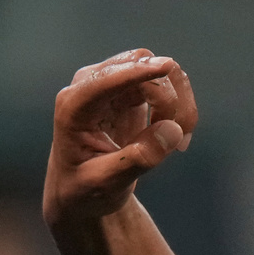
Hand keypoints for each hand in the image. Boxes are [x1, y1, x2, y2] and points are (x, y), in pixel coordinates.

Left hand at [42, 49, 197, 225]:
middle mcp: (90, 85)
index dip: (134, 72)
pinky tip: (178, 137)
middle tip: (180, 142)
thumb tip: (172, 129)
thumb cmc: (84, 188)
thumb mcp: (106, 183)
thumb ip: (136, 159)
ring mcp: (113, 82)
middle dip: (168, 98)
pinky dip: (180, 107)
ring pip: (160, 71)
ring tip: (179, 145)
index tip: (166, 68)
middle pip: (139, 65)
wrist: (82, 190)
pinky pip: (167, 83)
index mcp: (72, 107)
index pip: (104, 79)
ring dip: (179, 104)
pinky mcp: (132, 88)